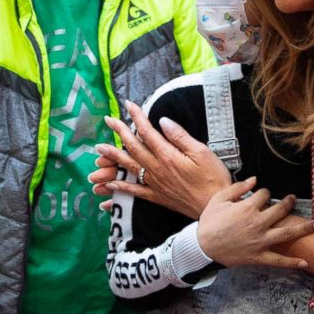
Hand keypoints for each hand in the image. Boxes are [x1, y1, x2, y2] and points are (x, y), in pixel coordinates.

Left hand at [92, 100, 231, 218]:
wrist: (215, 208)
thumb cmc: (213, 179)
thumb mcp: (202, 152)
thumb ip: (180, 136)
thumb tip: (162, 121)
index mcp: (167, 156)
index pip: (147, 132)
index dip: (136, 117)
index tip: (128, 105)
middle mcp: (157, 169)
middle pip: (133, 147)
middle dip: (119, 132)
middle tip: (108, 120)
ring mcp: (155, 184)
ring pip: (129, 167)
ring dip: (113, 156)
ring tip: (99, 148)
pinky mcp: (157, 197)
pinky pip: (134, 191)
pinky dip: (120, 187)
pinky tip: (109, 184)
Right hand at [197, 178, 313, 269]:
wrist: (202, 246)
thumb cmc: (209, 222)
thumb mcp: (220, 199)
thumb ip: (238, 187)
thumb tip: (255, 179)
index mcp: (248, 207)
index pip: (265, 195)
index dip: (265, 193)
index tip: (262, 195)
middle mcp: (258, 223)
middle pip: (281, 209)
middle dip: (289, 202)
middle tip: (294, 199)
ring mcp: (260, 241)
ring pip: (287, 233)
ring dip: (304, 228)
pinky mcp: (259, 256)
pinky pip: (279, 260)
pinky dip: (292, 262)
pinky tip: (306, 263)